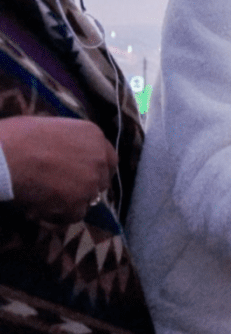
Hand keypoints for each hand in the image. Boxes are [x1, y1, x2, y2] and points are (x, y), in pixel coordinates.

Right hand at [0, 116, 116, 222]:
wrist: (4, 157)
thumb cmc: (16, 137)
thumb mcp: (51, 127)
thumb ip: (67, 141)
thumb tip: (63, 148)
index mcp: (94, 136)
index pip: (108, 159)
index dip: (96, 169)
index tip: (85, 176)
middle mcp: (99, 159)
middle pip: (101, 180)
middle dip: (85, 186)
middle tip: (63, 190)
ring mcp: (90, 183)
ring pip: (88, 199)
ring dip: (71, 201)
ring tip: (46, 198)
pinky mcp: (77, 204)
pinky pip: (73, 215)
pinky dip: (59, 214)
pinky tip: (41, 207)